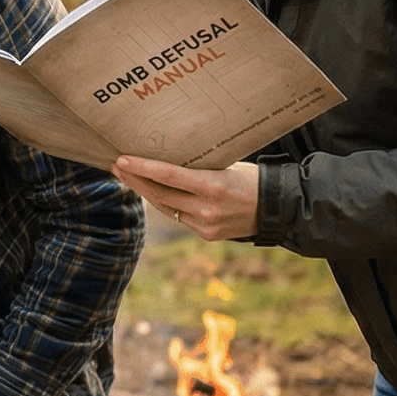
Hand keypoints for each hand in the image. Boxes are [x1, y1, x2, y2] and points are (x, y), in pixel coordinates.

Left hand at [112, 156, 259, 241]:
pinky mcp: (207, 235)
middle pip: (159, 194)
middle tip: (117, 166)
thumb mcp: (226, 166)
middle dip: (135, 180)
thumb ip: (198, 168)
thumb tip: (166, 159)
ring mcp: (206, 225)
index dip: (141, 168)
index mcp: (213, 187)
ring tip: (128, 177)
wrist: (280, 209)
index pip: (168, 176)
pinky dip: (165, 204)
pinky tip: (153, 192)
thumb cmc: (253, 179)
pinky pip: (179, 217)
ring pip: (166, 208)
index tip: (122, 160)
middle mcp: (207, 209)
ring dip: (145, 192)